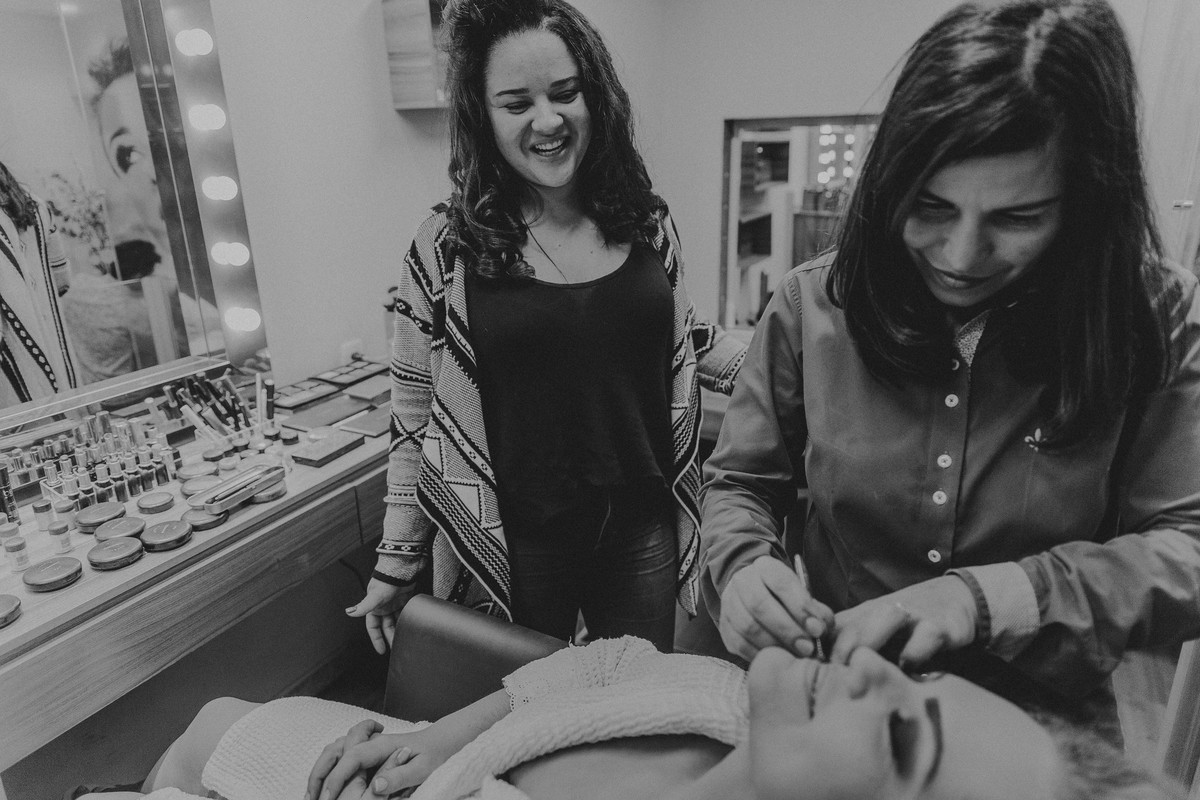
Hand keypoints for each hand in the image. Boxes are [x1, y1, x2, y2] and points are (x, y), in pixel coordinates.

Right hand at [307, 724, 449, 799]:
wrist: (444, 739)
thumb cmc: (436, 754)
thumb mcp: (423, 769)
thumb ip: (400, 776)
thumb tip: (376, 786)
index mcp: (381, 745)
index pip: (350, 759)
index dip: (335, 779)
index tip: (326, 799)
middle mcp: (371, 742)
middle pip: (334, 751)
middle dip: (319, 774)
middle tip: (310, 799)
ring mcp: (369, 744)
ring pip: (335, 752)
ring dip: (321, 770)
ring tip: (314, 794)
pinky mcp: (370, 751)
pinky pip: (342, 756)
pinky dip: (330, 769)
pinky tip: (330, 785)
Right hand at [345, 578, 417, 653]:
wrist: (401, 570)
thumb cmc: (385, 581)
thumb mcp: (374, 596)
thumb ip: (364, 606)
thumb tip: (350, 612)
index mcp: (374, 608)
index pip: (373, 628)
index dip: (376, 639)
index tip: (381, 650)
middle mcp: (383, 608)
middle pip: (386, 627)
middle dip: (390, 638)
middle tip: (395, 648)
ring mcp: (394, 605)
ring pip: (396, 622)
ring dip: (399, 631)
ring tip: (404, 640)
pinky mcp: (404, 601)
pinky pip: (405, 615)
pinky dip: (407, 621)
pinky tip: (410, 627)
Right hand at [717, 555, 833, 661]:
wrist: (754, 593)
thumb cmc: (785, 597)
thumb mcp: (802, 594)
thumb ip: (816, 610)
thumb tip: (821, 629)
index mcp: (765, 567)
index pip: (781, 583)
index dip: (800, 607)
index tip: (816, 629)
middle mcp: (743, 581)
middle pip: (760, 605)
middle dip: (786, 630)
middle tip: (807, 648)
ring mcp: (729, 603)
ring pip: (747, 626)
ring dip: (774, 644)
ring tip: (794, 656)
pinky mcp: (724, 626)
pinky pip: (739, 644)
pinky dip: (759, 654)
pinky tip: (776, 658)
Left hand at [828, 575, 976, 668]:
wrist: (955, 598)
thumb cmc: (909, 625)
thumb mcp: (877, 633)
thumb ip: (852, 650)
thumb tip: (820, 679)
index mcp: (862, 618)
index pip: (831, 631)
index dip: (819, 650)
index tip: (811, 675)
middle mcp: (881, 614)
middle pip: (853, 626)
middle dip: (840, 652)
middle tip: (835, 680)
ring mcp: (910, 617)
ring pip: (883, 620)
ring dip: (870, 642)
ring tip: (864, 670)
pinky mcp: (938, 624)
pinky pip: (925, 635)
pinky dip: (916, 650)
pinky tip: (908, 665)